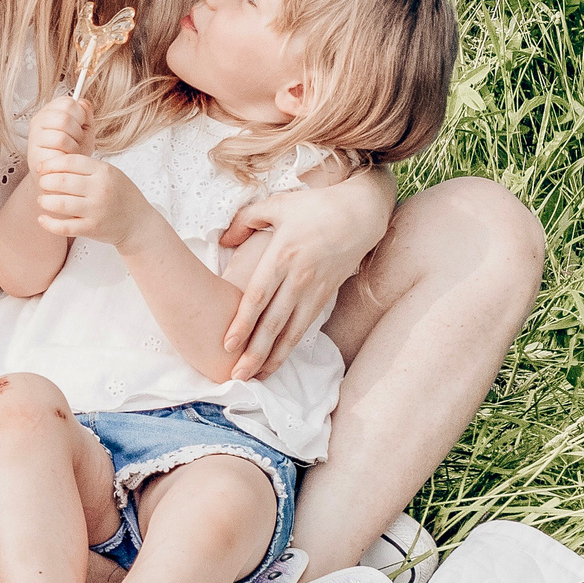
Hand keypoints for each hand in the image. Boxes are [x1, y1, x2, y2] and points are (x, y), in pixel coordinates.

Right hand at [26, 94, 90, 179]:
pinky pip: (61, 140)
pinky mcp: (35, 149)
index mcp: (49, 112)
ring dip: (74, 140)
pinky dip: (70, 149)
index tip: (80, 126)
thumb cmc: (72, 154)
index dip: (79, 114)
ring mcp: (35, 135)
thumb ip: (86, 115)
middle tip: (75, 141)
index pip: (67, 102)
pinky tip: (65, 156)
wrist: (61, 177)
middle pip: (66, 113)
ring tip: (71, 149)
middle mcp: (38, 121)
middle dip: (78, 129)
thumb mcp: (84, 131)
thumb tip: (83, 103)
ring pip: (63, 124)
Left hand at [36, 149, 156, 251]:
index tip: (41, 168)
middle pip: (61, 181)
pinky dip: (49, 223)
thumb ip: (86, 167)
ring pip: (60, 204)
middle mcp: (100, 189)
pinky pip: (64, 227)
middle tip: (42, 184)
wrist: (138, 223)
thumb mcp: (110, 173)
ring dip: (44, 201)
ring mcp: (96, 210)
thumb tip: (53, 163)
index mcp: (104, 171)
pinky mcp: (92, 228)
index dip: (51, 164)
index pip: (70, 162)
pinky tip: (42, 219)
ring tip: (42, 200)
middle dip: (45, 182)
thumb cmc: (120, 195)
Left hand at [217, 183, 391, 378]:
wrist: (360, 214)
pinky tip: (278, 360)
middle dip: (254, 352)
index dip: (242, 323)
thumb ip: (245, 221)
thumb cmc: (315, 207)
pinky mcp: (326, 296)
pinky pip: (305, 327)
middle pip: (273, 323)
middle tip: (237, 376)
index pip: (258, 297)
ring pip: (291, 331)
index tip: (227, 344)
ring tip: (256, 377)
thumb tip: (223, 241)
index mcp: (282, 256)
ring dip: (273, 357)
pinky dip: (290, 346)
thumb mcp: (277, 205)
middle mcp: (298, 278)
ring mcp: (314, 290)